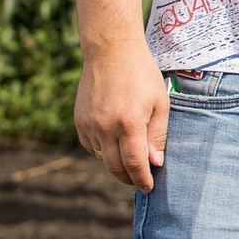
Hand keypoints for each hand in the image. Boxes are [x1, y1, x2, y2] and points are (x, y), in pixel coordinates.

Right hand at [75, 40, 168, 191]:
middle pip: (115, 167)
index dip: (142, 179)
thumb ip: (157, 134)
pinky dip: (103, 150)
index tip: (149, 187)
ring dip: (116, 163)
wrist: (111, 51)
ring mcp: (89, 125)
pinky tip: (114, 143)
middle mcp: (105, 127)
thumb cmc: (142, 74)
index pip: (135, 163)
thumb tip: (155, 163)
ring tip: (130, 161)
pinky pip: (91, 146)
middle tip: (140, 180)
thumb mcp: (160, 102)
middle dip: (129, 177)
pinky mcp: (79, 121)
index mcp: (129, 123)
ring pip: (102, 157)